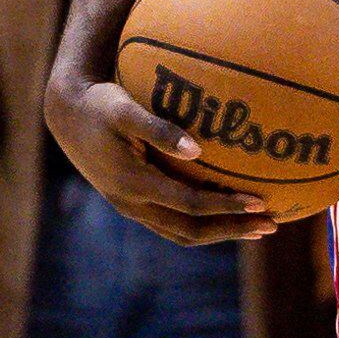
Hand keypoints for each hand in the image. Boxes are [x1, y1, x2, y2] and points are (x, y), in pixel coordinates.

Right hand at [43, 57, 279, 245]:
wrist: (67, 116)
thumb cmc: (100, 103)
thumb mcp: (124, 108)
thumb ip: (157, 128)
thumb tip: (196, 149)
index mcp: (133, 183)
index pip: (190, 204)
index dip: (227, 206)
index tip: (260, 202)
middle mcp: (133, 204)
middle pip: (192, 231)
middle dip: (233, 230)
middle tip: (272, 224)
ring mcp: (132, 208)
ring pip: (183, 234)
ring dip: (222, 233)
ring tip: (259, 227)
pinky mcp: (134, 204)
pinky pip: (175, 224)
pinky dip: (204, 224)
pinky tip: (228, 213)